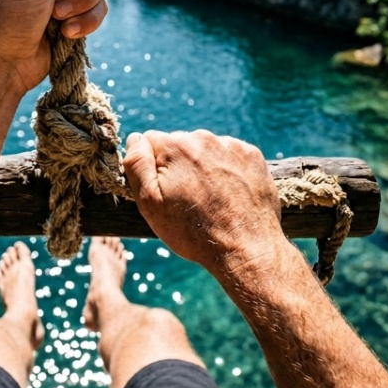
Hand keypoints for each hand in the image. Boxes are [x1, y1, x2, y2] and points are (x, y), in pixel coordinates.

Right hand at [124, 130, 285, 271]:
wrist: (246, 249)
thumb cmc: (193, 232)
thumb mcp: (150, 204)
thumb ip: (137, 165)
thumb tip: (135, 138)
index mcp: (176, 146)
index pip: (150, 141)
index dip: (152, 167)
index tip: (164, 190)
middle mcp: (204, 138)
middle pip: (179, 144)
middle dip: (178, 165)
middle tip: (187, 199)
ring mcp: (231, 146)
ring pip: (205, 149)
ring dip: (203, 167)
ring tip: (210, 199)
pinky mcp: (252, 155)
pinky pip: (229, 155)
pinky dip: (226, 169)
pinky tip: (228, 194)